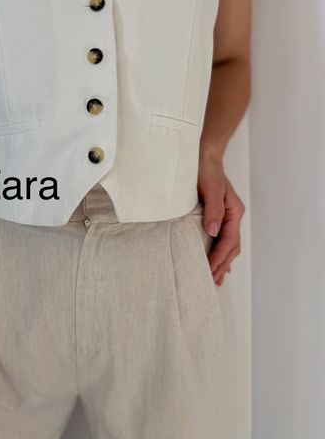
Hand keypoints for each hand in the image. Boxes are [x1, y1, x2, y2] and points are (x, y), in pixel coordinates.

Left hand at [197, 156, 244, 285]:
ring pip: (228, 245)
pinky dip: (219, 252)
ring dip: (222, 262)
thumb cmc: (206, 170)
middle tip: (211, 281)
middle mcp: (233, 216)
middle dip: (222, 265)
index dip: (219, 257)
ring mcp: (227, 217)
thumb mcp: (210, 189)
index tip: (209, 270)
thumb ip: (213, 210)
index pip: (229, 241)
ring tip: (216, 279)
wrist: (203, 156)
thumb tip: (213, 232)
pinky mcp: (218, 215)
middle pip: (231, 247)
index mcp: (234, 212)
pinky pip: (222, 239)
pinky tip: (216, 261)